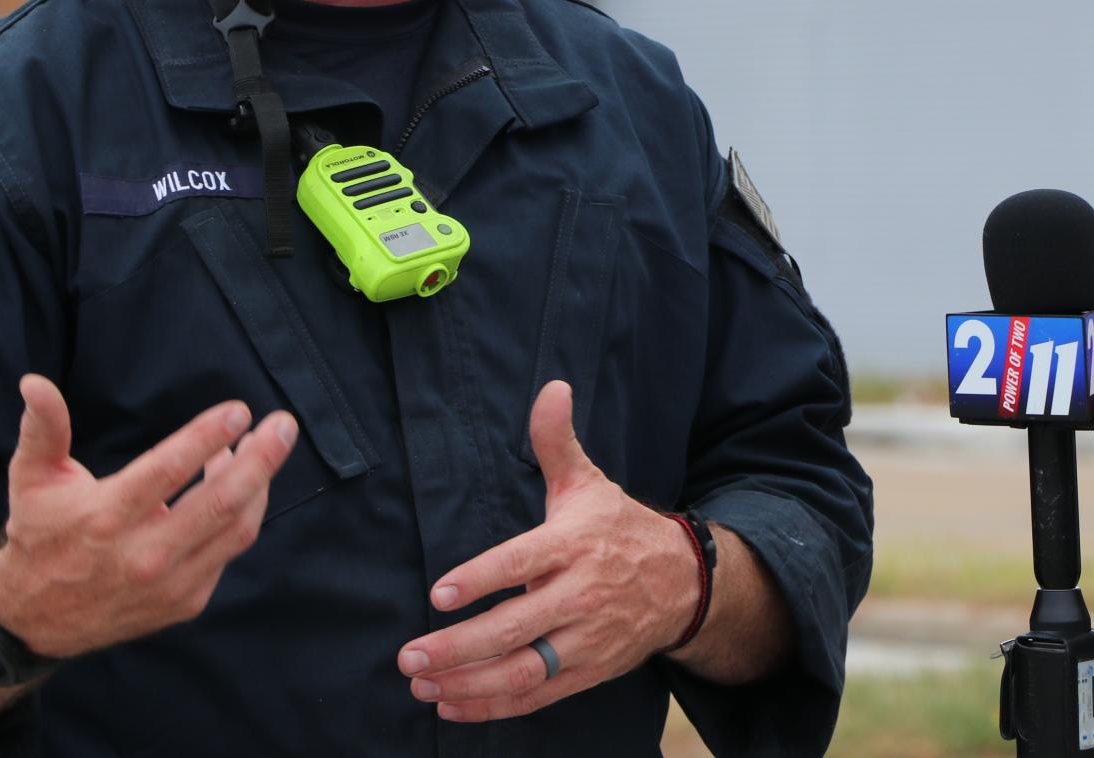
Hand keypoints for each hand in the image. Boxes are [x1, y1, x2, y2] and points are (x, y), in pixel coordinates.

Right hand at [0, 374, 298, 658]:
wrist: (36, 620)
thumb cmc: (40, 536)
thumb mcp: (31, 479)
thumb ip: (43, 429)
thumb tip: (35, 383)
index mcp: (105, 517)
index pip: (168, 471)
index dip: (207, 437)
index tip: (239, 410)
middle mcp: (142, 555)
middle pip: (220, 502)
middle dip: (261, 459)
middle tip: (283, 424)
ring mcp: (169, 583)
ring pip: (235, 529)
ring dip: (258, 484)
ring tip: (262, 446)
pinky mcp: (185, 601)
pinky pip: (227, 551)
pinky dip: (242, 513)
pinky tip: (238, 483)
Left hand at [398, 380, 699, 721]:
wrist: (683, 582)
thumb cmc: (619, 529)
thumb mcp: (587, 482)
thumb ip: (556, 441)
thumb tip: (551, 387)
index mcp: (575, 544)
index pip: (522, 562)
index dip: (481, 580)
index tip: (439, 593)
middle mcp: (581, 594)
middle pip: (516, 627)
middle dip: (459, 646)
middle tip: (409, 655)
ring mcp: (586, 638)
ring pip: (524, 670)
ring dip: (469, 683)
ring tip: (422, 683)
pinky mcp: (589, 670)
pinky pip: (538, 696)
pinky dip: (493, 706)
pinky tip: (452, 702)